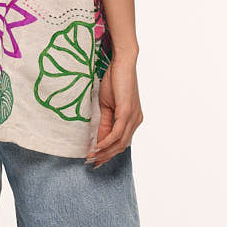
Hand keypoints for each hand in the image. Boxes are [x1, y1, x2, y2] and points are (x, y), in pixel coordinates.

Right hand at [87, 51, 142, 165]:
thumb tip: (99, 140)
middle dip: (105, 156)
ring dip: (104, 152)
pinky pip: (117, 133)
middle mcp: (136, 120)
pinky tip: (96, 147)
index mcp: (133, 119)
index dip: (108, 153)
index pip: (121, 142)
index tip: (96, 161)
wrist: (122, 63)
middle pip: (121, 146)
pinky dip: (106, 142)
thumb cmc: (115, 80)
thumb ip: (105, 123)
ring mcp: (133, 117)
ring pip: (120, 142)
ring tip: (91, 157)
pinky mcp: (127, 112)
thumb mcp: (107, 105)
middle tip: (91, 163)